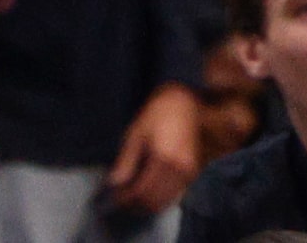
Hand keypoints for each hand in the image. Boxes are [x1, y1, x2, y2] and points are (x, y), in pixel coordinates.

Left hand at [105, 83, 201, 213]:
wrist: (183, 102)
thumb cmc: (158, 113)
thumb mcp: (136, 133)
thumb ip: (126, 161)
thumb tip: (114, 183)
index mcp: (164, 158)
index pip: (142, 191)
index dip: (126, 198)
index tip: (114, 197)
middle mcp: (180, 169)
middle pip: (154, 201)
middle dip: (135, 205)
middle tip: (121, 199)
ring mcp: (189, 172)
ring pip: (165, 201)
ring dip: (148, 204)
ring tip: (132, 197)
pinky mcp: (193, 172)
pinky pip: (175, 195)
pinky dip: (160, 198)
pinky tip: (148, 191)